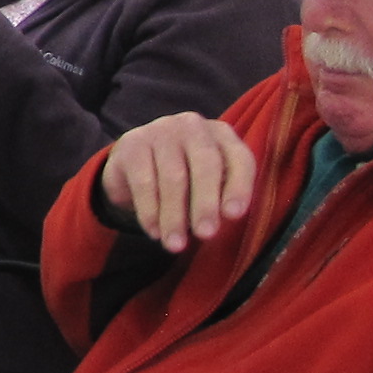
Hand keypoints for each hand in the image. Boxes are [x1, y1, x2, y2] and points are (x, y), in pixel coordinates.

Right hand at [98, 113, 266, 253]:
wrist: (134, 165)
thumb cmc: (184, 179)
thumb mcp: (208, 185)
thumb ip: (222, 198)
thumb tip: (226, 218)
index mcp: (222, 136)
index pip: (239, 158)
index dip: (239, 187)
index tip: (234, 216)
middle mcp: (194, 127)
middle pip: (206, 164)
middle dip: (206, 203)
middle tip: (206, 234)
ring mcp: (161, 131)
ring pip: (173, 177)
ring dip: (174, 216)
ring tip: (175, 245)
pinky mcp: (133, 143)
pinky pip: (144, 181)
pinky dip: (150, 212)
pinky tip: (154, 232)